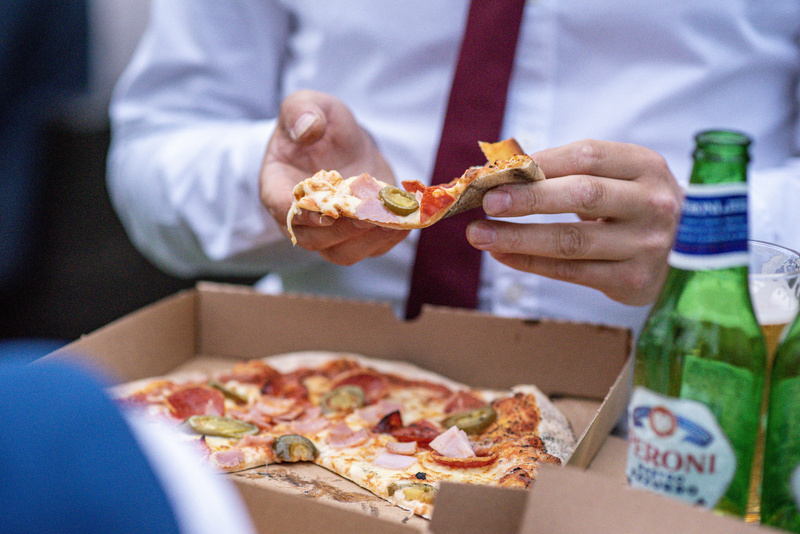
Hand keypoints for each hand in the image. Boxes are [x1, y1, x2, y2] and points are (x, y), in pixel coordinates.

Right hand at [260, 90, 408, 264]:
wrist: (343, 143)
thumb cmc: (320, 125)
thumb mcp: (308, 104)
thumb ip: (301, 111)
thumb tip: (308, 128)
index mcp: (277, 187)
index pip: (283, 210)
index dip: (304, 215)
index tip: (328, 211)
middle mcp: (300, 219)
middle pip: (314, 239)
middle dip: (342, 230)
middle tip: (366, 216)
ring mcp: (329, 233)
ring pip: (342, 252)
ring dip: (366, 240)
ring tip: (389, 221)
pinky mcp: (357, 237)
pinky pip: (370, 249)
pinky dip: (388, 239)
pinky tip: (403, 221)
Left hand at [466, 139, 682, 305]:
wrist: (687, 253)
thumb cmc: (634, 206)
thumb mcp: (620, 177)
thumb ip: (569, 172)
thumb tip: (501, 173)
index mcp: (646, 166)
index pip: (587, 156)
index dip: (539, 162)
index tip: (499, 170)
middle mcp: (652, 204)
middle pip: (582, 195)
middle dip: (527, 198)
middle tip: (487, 202)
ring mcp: (645, 245)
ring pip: (571, 241)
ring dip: (517, 237)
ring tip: (479, 234)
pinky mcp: (632, 280)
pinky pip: (570, 272)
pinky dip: (530, 263)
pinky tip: (502, 255)